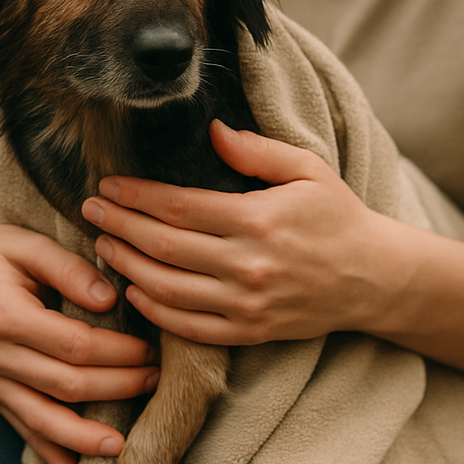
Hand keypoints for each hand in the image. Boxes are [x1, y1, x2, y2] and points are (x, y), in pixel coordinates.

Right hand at [0, 221, 159, 463]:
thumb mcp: (29, 243)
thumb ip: (69, 269)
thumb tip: (110, 300)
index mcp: (5, 314)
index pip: (74, 345)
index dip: (117, 353)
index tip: (149, 350)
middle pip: (67, 385)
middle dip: (117, 387)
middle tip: (154, 379)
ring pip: (45, 420)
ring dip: (87, 437)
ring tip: (126, 443)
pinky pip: (23, 431)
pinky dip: (52, 455)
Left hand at [80, 120, 398, 345]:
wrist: (374, 279)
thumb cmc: (337, 216)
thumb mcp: (307, 169)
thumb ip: (257, 151)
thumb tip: (211, 130)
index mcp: (259, 220)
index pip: (179, 207)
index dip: (136, 196)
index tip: (108, 184)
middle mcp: (248, 265)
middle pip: (163, 246)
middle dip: (118, 226)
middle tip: (89, 210)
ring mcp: (247, 304)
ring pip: (167, 288)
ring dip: (126, 266)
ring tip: (102, 245)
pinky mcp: (249, 332)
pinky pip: (188, 326)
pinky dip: (154, 309)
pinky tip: (133, 288)